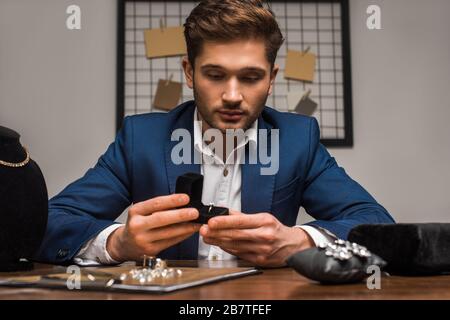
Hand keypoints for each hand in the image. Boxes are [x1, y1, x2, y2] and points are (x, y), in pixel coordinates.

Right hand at [106, 194, 199, 261]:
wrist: (124, 244)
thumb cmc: (138, 224)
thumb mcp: (142, 212)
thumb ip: (159, 207)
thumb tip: (183, 202)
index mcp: (135, 211)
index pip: (156, 203)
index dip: (172, 200)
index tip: (186, 198)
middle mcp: (137, 225)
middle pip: (161, 219)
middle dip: (180, 215)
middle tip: (194, 212)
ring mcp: (143, 240)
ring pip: (168, 232)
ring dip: (186, 227)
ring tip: (197, 223)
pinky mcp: (150, 251)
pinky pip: (170, 242)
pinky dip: (182, 236)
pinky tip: (190, 231)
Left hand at [199, 210, 314, 266]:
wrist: (292, 246)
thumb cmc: (276, 230)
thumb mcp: (263, 217)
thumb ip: (243, 216)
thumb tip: (225, 212)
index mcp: (264, 222)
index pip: (240, 221)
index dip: (224, 222)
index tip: (211, 221)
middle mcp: (263, 236)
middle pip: (235, 234)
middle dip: (216, 232)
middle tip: (203, 230)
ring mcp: (261, 249)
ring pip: (235, 245)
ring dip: (218, 241)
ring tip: (207, 237)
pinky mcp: (259, 259)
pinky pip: (238, 253)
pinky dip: (227, 248)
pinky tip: (219, 244)